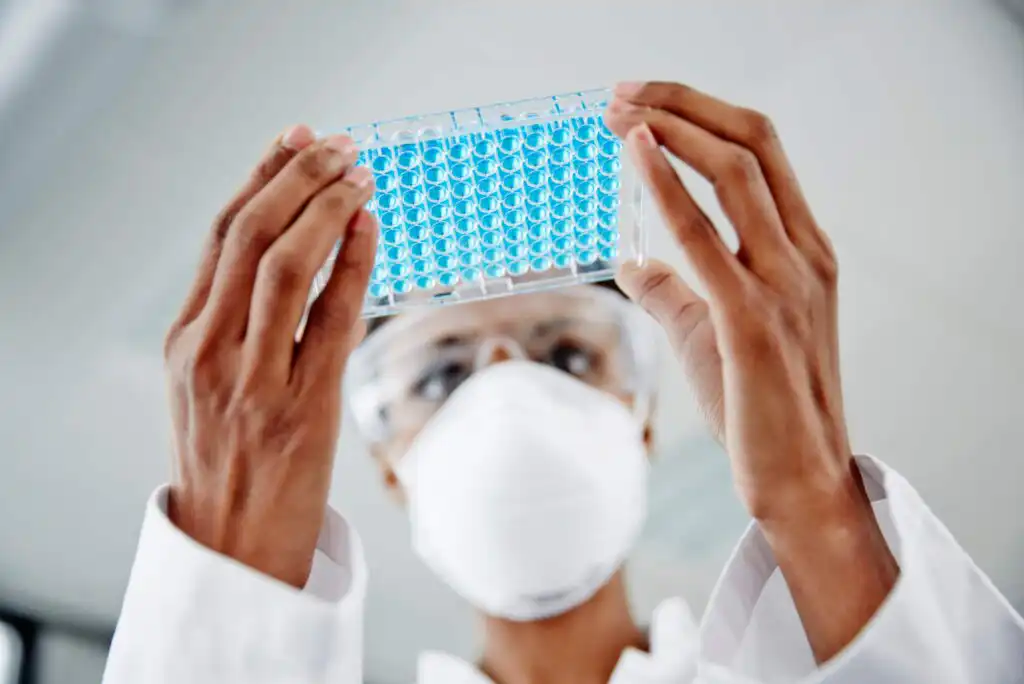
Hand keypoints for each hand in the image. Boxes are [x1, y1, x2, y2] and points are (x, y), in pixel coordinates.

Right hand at [162, 125, 377, 588]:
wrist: (233, 550)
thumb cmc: (230, 465)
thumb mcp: (210, 390)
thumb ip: (236, 329)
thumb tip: (297, 260)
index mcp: (185, 340)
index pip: (222, 237)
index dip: (262, 178)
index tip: (295, 140)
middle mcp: (208, 351)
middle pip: (249, 236)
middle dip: (296, 177)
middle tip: (337, 143)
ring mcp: (251, 380)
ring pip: (283, 266)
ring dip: (325, 208)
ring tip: (358, 172)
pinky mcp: (300, 408)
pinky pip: (328, 319)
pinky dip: (351, 264)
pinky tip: (369, 228)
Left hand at [605, 82, 896, 661]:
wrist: (799, 479)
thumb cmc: (759, 406)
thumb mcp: (712, 332)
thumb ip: (674, 291)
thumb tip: (629, 263)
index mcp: (804, 250)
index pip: (760, 151)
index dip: (701, 115)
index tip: (644, 104)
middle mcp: (803, 254)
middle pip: (752, 142)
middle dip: (684, 104)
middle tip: (620, 94)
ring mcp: (786, 284)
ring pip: (737, 172)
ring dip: (673, 129)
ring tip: (618, 113)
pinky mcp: (755, 320)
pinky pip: (707, 235)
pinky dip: (669, 186)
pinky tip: (637, 157)